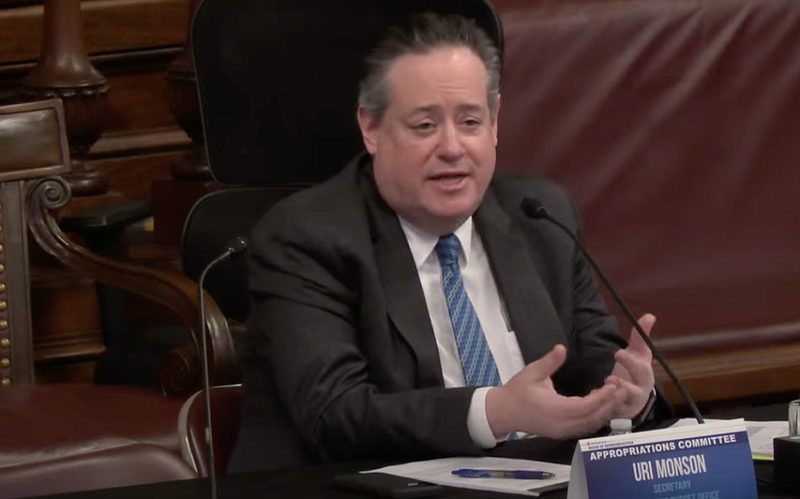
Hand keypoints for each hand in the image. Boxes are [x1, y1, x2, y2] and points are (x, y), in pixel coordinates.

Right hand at [485, 344, 622, 438]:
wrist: (503, 412)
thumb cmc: (517, 391)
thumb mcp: (531, 372)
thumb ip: (549, 362)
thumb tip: (562, 348)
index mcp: (556, 410)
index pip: (586, 406)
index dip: (602, 397)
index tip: (613, 384)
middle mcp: (562, 424)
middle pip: (593, 418)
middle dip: (609, 404)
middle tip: (620, 388)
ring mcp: (562, 431)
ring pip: (590, 424)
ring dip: (603, 411)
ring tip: (613, 395)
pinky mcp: (561, 433)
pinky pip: (584, 427)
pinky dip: (595, 416)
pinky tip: (599, 404)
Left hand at [605, 313, 656, 418]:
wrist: (636, 395)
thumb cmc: (637, 370)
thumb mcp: (639, 352)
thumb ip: (641, 335)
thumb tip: (649, 316)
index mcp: (644, 375)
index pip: (641, 369)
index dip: (631, 362)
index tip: (618, 353)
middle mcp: (639, 391)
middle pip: (634, 390)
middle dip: (623, 384)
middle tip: (609, 378)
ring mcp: (629, 403)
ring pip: (622, 404)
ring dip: (613, 398)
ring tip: (602, 390)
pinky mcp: (618, 412)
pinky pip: (610, 411)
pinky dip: (602, 405)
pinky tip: (593, 397)